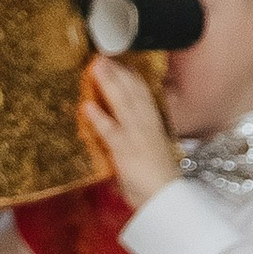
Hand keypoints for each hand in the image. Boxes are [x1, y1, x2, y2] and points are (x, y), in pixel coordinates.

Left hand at [84, 56, 182, 212]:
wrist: (166, 199)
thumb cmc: (156, 180)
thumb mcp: (148, 152)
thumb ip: (134, 139)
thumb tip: (117, 130)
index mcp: (153, 125)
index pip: (144, 94)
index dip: (131, 77)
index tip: (120, 61)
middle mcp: (147, 125)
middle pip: (133, 92)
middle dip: (119, 72)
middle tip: (103, 54)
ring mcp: (137, 136)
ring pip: (123, 104)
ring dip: (109, 84)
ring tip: (95, 67)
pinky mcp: (126, 151)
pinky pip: (111, 132)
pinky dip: (99, 118)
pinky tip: (86, 106)